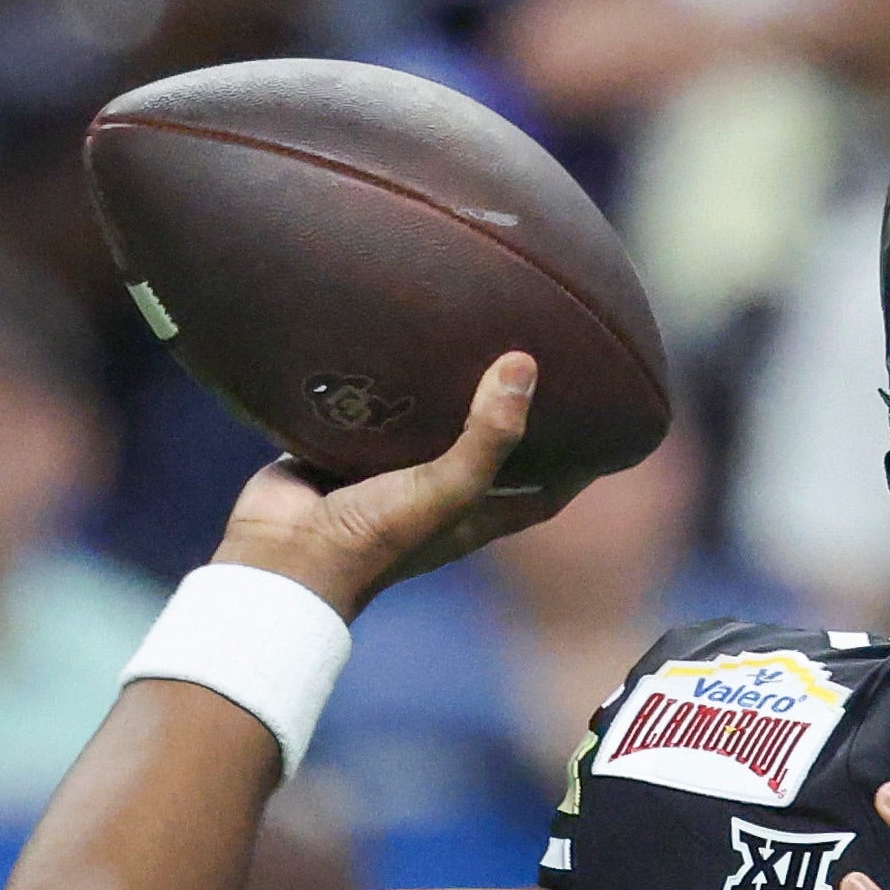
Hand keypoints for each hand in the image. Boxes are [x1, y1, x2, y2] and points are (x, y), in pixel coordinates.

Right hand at [216, 351, 566, 618]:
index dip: (577, 466)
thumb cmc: (374, 538)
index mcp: (472, 514)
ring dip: (443, 390)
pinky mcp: (341, 449)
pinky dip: (381, 380)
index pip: (542, 493)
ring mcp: (386, 471)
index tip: (607, 426)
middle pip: (487, 449)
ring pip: (426, 425)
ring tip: (471, 332)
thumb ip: (487, 435)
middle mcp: (434, 493)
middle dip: (511, 413)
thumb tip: (525, 364)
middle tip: (539, 357)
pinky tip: (393, 337)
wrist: (282, 557)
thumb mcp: (446, 488)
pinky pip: (368, 408)